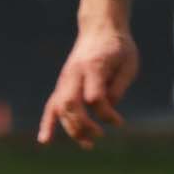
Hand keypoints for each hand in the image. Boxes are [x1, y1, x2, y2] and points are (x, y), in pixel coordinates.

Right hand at [39, 26, 137, 146]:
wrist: (100, 29)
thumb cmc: (118, 48)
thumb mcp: (129, 64)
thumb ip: (119, 86)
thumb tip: (109, 108)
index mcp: (94, 66)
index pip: (95, 96)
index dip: (106, 113)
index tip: (119, 121)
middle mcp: (75, 73)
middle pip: (71, 104)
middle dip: (84, 125)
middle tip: (100, 135)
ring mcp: (65, 79)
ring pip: (60, 108)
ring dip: (72, 129)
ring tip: (88, 144)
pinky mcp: (62, 84)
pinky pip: (51, 106)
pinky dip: (48, 123)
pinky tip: (45, 140)